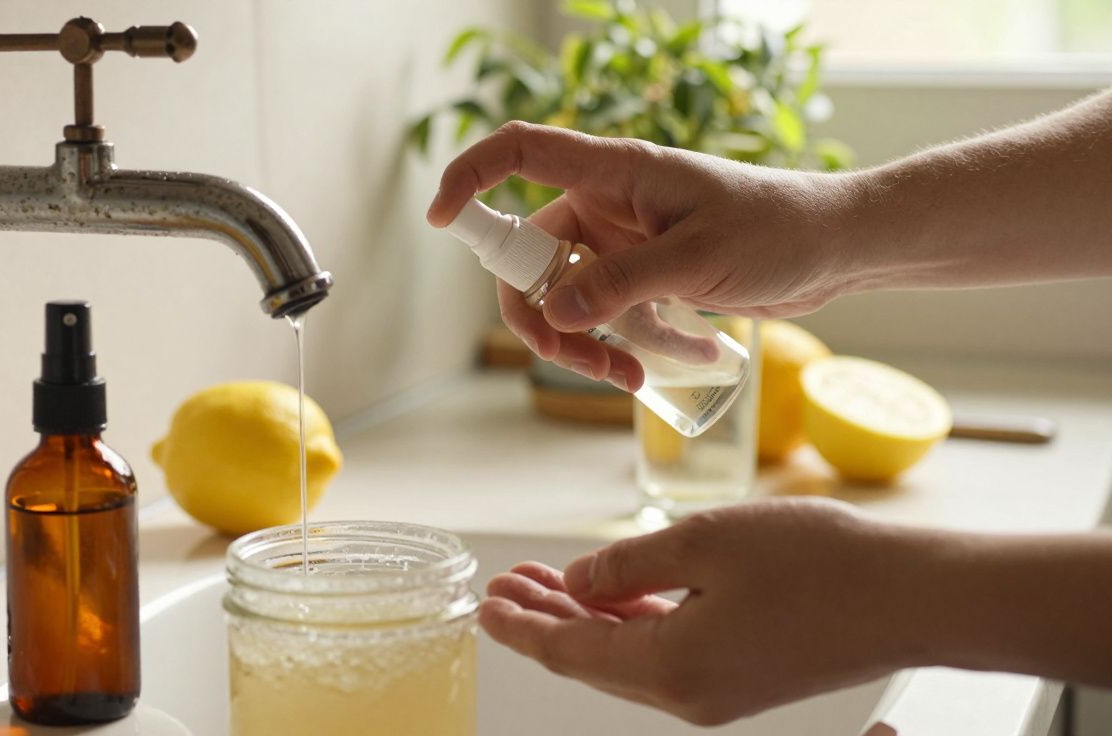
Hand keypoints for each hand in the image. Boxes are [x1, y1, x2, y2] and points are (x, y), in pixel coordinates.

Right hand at [427, 122, 861, 388]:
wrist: (836, 248)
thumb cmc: (777, 231)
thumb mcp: (699, 260)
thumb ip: (624, 284)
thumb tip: (556, 313)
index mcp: (615, 173)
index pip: (520, 154)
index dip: (471, 178)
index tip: (442, 220)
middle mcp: (608, 205)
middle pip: (532, 256)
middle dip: (543, 317)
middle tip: (581, 362)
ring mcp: (623, 242)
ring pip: (566, 297)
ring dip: (585, 344)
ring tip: (632, 376)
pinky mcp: (643, 276)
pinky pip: (606, 315)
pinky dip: (625, 345)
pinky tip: (675, 362)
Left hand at [479, 498, 934, 725]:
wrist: (913, 597)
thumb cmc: (819, 564)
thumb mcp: (703, 542)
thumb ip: (627, 565)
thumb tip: (580, 580)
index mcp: (668, 666)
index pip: (567, 649)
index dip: (521, 625)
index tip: (485, 605)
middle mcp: (686, 693)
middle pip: (590, 657)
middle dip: (543, 618)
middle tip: (504, 584)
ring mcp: (717, 690)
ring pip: (626, 654)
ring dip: (584, 616)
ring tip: (546, 580)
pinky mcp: (744, 676)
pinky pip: (665, 651)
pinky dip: (629, 621)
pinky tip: (613, 590)